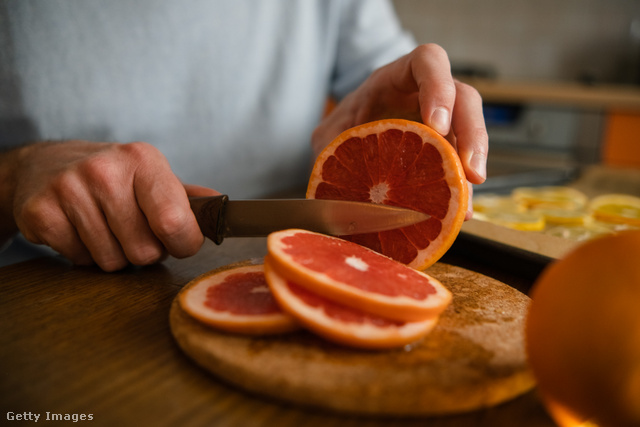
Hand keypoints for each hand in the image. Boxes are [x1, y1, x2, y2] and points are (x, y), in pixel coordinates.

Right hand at [7, 140, 217, 270]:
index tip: (178, 241)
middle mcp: (106, 171)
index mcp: (143, 160)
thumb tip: (223, 209)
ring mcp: (69, 189)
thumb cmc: (114, 177)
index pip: (175, 222)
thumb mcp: (153, 177)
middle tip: (132, 230)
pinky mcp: (40, 211)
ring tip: (106, 228)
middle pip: (144, 251)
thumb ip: (189, 198)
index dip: (183, 244)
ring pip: (112, 261)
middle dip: (144, 251)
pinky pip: (80, 260)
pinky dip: (83, 255)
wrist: (48, 164)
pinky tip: (80, 229)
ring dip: (114, 254)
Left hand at [312, 44, 487, 217]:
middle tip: (469, 170)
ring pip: (471, 135)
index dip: (438, 87)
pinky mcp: (448, 151)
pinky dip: (460, 193)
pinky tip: (457, 216)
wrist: (349, 139)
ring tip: (465, 205)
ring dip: (472, 169)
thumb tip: (331, 179)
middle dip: (471, 134)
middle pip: (465, 98)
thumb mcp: (329, 132)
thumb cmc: (345, 125)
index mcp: (397, 78)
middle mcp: (428, 96)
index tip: (437, 125)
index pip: (427, 62)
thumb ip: (329, 148)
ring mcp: (444, 123)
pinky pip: (462, 167)